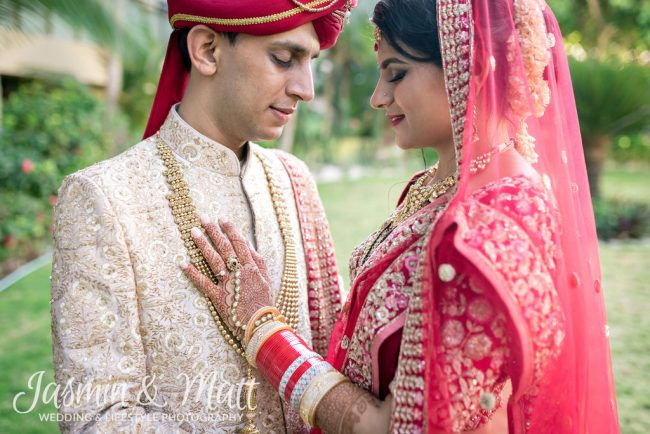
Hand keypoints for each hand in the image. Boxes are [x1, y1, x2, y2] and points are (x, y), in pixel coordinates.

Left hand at [182, 218, 272, 338]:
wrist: (261, 324)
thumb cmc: (264, 302)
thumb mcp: (266, 278)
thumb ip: (257, 261)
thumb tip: (248, 244)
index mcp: (252, 267)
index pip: (240, 243)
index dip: (230, 229)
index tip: (221, 218)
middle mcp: (240, 272)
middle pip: (225, 247)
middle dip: (214, 231)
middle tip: (203, 217)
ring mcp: (228, 284)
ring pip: (214, 260)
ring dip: (203, 245)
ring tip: (193, 232)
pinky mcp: (219, 297)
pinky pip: (203, 283)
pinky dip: (193, 272)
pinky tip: (183, 262)